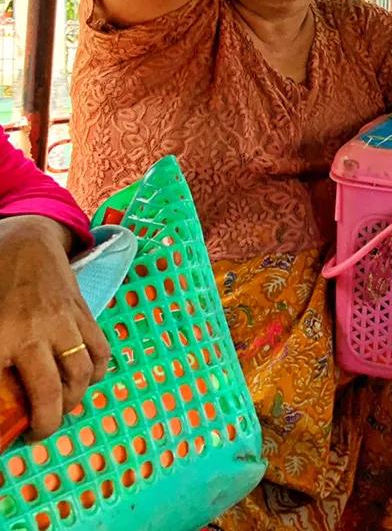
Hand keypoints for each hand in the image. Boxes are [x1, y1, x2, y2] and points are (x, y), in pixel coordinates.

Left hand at [0, 217, 109, 438]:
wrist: (26, 238)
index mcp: (2, 337)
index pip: (8, 391)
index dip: (12, 418)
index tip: (11, 434)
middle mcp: (36, 334)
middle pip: (52, 392)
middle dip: (48, 422)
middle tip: (38, 433)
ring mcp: (65, 322)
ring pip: (82, 374)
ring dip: (74, 399)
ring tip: (62, 406)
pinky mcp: (84, 313)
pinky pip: (100, 350)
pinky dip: (97, 370)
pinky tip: (85, 378)